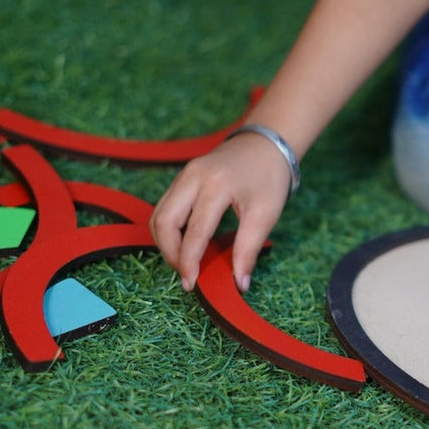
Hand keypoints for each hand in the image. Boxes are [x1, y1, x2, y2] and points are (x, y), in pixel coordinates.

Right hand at [150, 133, 290, 291]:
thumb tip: (240, 284)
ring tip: (185, 262)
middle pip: (164, 221)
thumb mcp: (265, 215)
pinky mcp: (181, 178)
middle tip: (187, 274)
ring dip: (166, 243)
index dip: (190, 262)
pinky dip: (169, 230)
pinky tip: (185, 244)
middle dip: (171, 254)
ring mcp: (184, 175)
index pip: (195, 232)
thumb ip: (249, 251)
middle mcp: (193, 177)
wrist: (265, 145)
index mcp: (217, 185)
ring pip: (159, 215)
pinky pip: (164, 208)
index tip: (191, 284)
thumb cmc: (269, 179)